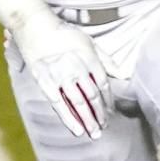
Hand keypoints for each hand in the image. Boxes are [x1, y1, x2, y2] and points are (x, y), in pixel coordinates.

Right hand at [12, 6, 110, 139]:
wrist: (35, 27)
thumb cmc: (64, 35)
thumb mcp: (90, 43)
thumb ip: (107, 61)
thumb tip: (124, 75)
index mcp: (90, 60)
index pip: (104, 86)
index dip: (108, 102)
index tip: (111, 112)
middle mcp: (77, 69)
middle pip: (93, 97)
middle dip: (100, 114)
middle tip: (104, 127)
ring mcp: (60, 77)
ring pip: (79, 103)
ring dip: (88, 120)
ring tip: (94, 133)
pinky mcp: (44, 82)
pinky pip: (59, 104)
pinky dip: (69, 119)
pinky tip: (77, 130)